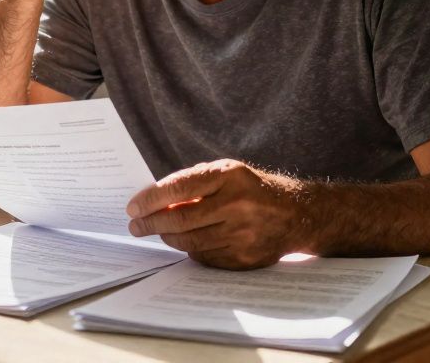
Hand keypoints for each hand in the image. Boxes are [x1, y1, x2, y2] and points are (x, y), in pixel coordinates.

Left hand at [126, 159, 310, 269]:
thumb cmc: (251, 189)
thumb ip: (194, 182)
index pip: (179, 187)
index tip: (132, 207)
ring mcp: (242, 234)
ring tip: (156, 232)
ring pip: (189, 241)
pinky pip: (205, 256)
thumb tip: (153, 199)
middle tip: (134, 225)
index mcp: (229, 176)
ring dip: (167, 237)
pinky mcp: (245, 257)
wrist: (297, 214)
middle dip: (150, 223)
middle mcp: (237, 205)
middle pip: (180, 220)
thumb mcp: (227, 172)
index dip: (151, 199)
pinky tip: (185, 241)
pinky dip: (190, 249)